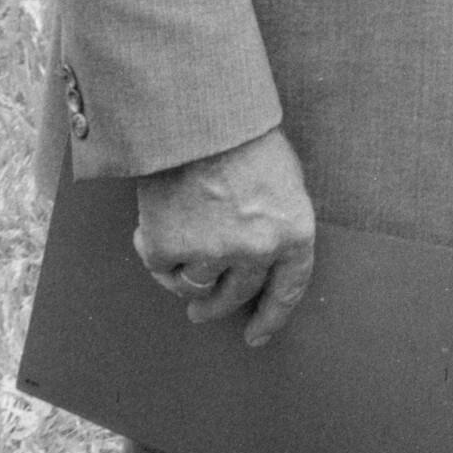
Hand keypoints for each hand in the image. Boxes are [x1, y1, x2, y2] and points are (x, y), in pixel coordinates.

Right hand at [131, 125, 317, 345]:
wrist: (199, 117)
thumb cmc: (245, 139)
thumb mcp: (284, 180)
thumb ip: (276, 222)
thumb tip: (262, 259)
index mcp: (293, 233)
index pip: (288, 290)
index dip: (271, 317)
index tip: (257, 335)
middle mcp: (256, 252)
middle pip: (235, 296)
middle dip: (218, 308)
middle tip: (202, 313)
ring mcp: (210, 254)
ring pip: (196, 287)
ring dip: (189, 278)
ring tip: (182, 254)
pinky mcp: (167, 249)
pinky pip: (161, 269)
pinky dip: (159, 253)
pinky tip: (159, 227)